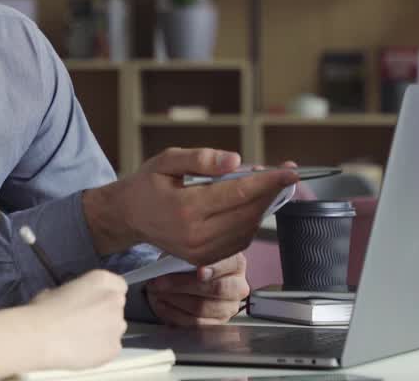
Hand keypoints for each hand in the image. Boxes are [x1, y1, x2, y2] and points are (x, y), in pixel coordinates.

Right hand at [28, 270, 127, 370]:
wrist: (41, 337)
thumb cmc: (43, 309)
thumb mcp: (58, 290)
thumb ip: (75, 294)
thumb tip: (74, 303)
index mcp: (102, 281)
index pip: (118, 285)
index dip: (105, 294)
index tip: (93, 302)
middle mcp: (115, 301)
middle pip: (117, 307)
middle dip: (105, 313)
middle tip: (84, 321)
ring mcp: (118, 326)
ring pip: (115, 328)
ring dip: (104, 331)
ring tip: (81, 339)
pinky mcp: (115, 348)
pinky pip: (111, 348)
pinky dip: (100, 350)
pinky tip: (82, 350)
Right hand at [84, 147, 297, 264]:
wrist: (127, 216)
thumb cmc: (147, 184)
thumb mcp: (167, 160)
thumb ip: (201, 159)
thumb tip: (236, 161)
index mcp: (186, 208)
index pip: (238, 193)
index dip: (268, 181)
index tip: (290, 171)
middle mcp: (195, 235)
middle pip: (248, 213)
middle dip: (270, 192)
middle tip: (283, 174)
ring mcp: (200, 251)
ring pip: (247, 229)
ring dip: (262, 207)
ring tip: (266, 187)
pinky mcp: (204, 259)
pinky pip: (239, 241)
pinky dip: (250, 222)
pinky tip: (250, 205)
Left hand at [146, 253, 249, 326]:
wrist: (186, 280)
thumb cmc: (189, 263)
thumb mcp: (188, 251)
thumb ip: (186, 253)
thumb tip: (172, 259)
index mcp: (235, 264)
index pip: (230, 264)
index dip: (215, 268)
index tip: (199, 271)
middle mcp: (238, 287)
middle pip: (216, 289)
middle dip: (183, 285)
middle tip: (160, 282)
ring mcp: (229, 307)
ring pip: (203, 308)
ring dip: (175, 300)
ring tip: (156, 292)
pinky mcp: (217, 323)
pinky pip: (196, 323)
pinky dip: (174, 314)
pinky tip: (161, 305)